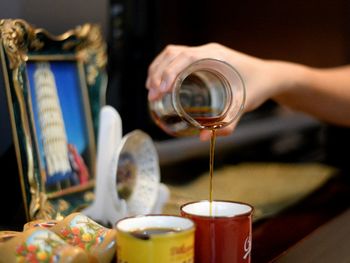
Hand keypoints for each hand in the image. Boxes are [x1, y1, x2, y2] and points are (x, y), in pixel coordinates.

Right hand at [146, 43, 281, 138]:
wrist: (268, 76)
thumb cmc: (258, 87)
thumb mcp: (243, 105)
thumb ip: (226, 123)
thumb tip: (203, 137)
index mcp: (215, 56)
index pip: (184, 57)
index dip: (168, 72)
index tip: (160, 90)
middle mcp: (207, 51)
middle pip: (173, 54)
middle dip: (158, 73)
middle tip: (152, 95)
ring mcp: (203, 53)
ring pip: (172, 54)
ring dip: (158, 69)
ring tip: (151, 89)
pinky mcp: (202, 59)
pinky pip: (177, 58)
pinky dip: (165, 68)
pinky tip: (160, 82)